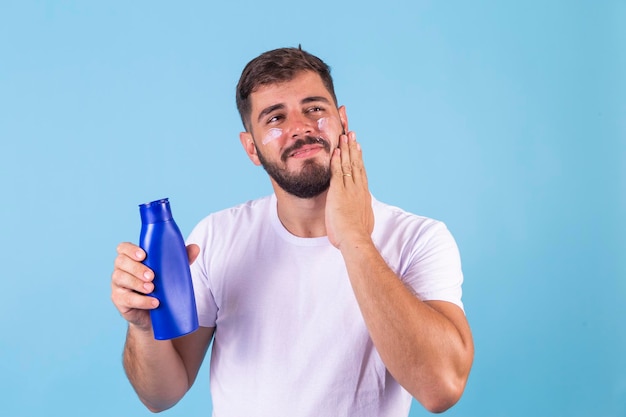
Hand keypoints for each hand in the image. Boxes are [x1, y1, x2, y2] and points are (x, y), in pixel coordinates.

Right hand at [111, 242, 199, 331]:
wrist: (154, 314)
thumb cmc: (160, 287)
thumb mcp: (171, 272)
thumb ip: (181, 259)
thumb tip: (195, 248)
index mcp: (131, 258)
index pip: (123, 248)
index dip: (131, 250)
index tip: (144, 255)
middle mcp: (121, 269)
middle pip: (121, 262)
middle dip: (137, 268)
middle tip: (152, 275)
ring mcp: (118, 285)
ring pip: (120, 278)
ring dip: (137, 283)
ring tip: (153, 288)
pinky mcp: (119, 300)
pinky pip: (127, 299)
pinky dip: (142, 301)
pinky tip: (154, 303)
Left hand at [326, 131, 374, 249]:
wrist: (355, 238)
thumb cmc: (358, 235)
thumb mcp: (363, 221)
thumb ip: (362, 214)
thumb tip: (362, 216)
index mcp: (363, 195)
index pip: (361, 172)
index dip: (359, 159)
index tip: (358, 148)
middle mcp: (358, 188)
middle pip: (356, 163)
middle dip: (353, 148)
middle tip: (352, 134)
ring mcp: (349, 188)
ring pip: (347, 164)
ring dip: (345, 149)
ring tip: (344, 136)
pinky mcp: (339, 191)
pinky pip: (337, 172)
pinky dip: (336, 160)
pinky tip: (335, 150)